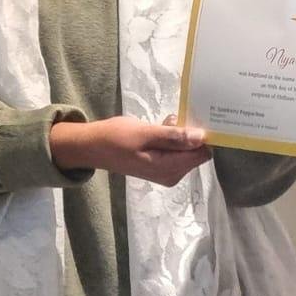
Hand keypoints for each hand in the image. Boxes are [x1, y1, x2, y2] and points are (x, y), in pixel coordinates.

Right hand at [49, 115, 210, 185]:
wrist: (92, 147)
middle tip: (171, 120)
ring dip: (180, 134)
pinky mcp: (161, 167)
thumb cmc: (116, 138)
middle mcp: (172, 175)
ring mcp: (167, 172)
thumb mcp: (145, 133)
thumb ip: (174, 137)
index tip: (195, 120)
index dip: (202, 137)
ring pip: (187, 150)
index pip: (203, 154)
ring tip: (163, 123)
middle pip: (197, 152)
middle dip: (189, 134)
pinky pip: (177, 151)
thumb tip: (201, 137)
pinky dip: (173, 138)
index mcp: (170, 169)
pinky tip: (160, 128)